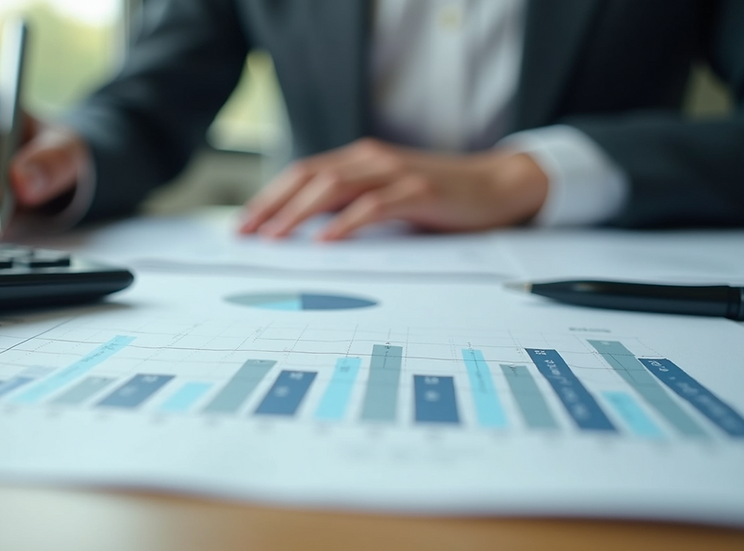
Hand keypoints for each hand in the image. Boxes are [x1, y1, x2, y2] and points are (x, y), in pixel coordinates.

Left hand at [238, 138, 548, 239]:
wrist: (499, 185)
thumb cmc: (440, 198)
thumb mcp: (388, 198)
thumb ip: (353, 206)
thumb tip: (308, 230)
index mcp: (361, 160)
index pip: (303, 173)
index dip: (270, 196)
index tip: (244, 224)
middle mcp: (372, 160)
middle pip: (308, 177)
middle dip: (272, 205)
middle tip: (246, 233)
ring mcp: (395, 173)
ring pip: (333, 187)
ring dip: (299, 214)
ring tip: (275, 237)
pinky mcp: (418, 192)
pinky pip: (373, 206)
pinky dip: (345, 223)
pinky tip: (325, 241)